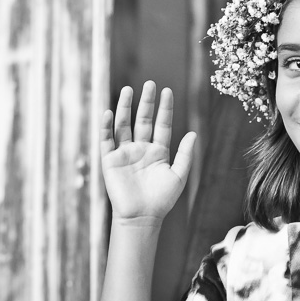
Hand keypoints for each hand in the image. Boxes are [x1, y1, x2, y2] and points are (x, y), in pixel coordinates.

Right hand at [100, 81, 195, 220]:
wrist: (142, 217)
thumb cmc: (162, 200)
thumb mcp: (178, 175)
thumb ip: (185, 154)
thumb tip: (193, 133)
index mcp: (158, 151)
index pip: (162, 124)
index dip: (164, 108)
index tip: (167, 91)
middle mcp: (141, 149)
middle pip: (143, 120)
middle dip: (146, 102)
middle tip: (150, 83)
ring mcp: (125, 153)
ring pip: (124, 125)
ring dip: (125, 107)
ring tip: (128, 90)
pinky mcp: (110, 160)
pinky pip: (107, 140)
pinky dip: (106, 126)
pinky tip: (108, 112)